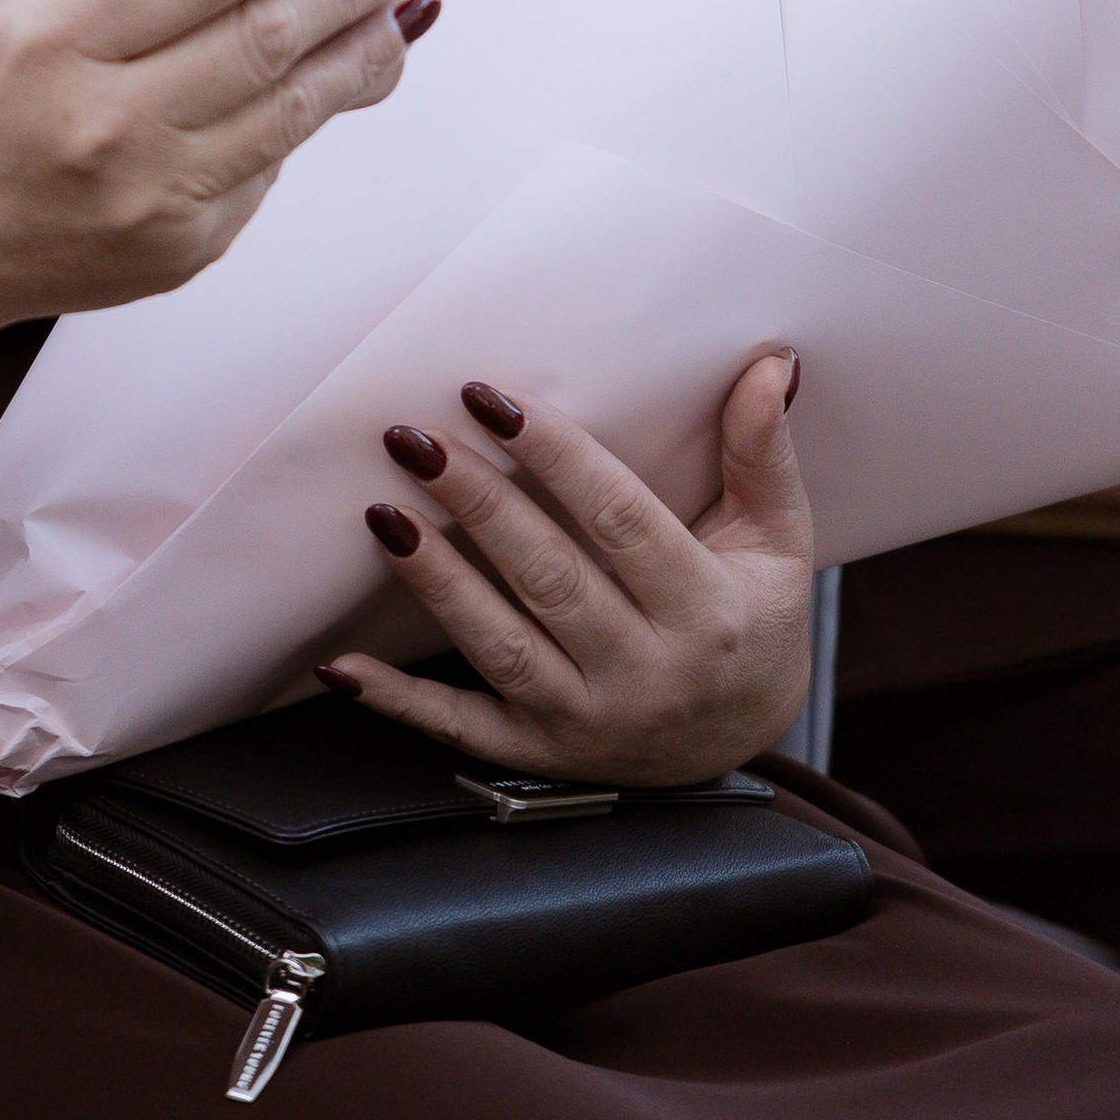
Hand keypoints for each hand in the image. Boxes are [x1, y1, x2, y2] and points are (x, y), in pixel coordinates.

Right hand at [0, 0, 431, 335]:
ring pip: (290, 114)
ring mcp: (153, 198)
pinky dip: (300, 121)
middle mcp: (107, 123)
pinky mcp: (183, 251)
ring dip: (359, 56)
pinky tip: (327, 80)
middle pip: (263, 42)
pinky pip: (266, 172)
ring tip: (401, 12)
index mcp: (53, 40)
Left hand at [319, 355, 813, 785]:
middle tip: (414, 439)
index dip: (553, 456)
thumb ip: (762, 452)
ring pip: (500, 647)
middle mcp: (649, 675)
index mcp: (709, 613)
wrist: (749, 739)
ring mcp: (591, 723)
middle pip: (549, 577)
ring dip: (437, 582)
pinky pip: (461, 732)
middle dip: (477, 503)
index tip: (491, 397)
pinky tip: (341, 667)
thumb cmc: (757, 618)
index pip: (619, 520)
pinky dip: (399, 704)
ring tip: (385, 514)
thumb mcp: (778, 538)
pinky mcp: (543, 756)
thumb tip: (771, 362)